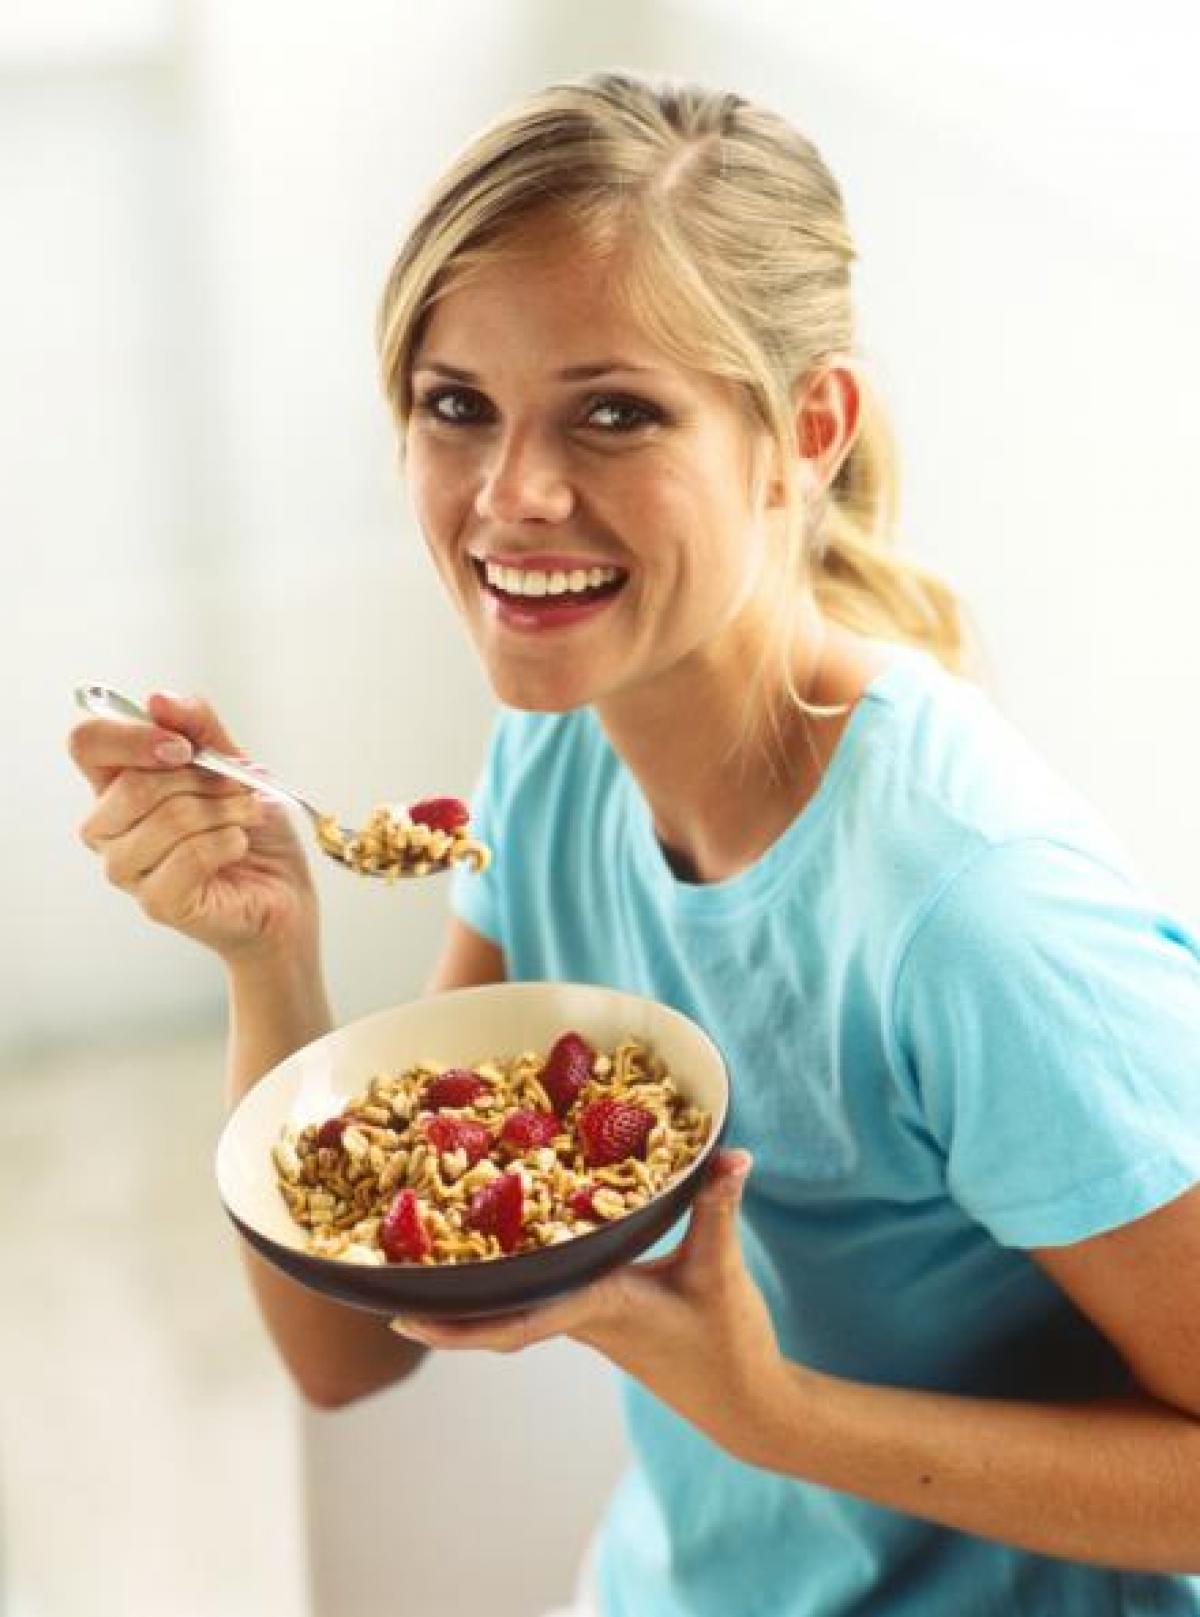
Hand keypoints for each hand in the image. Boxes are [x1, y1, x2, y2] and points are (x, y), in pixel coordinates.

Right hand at [70, 690, 317, 962]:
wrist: (284, 892)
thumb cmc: (252, 831)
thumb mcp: (234, 763)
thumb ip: (198, 727)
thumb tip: (158, 699)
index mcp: (117, 785)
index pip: (86, 744)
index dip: (132, 737)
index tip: (183, 746)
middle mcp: (110, 828)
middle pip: (131, 786)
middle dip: (202, 781)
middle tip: (239, 788)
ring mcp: (129, 869)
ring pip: (166, 819)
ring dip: (224, 811)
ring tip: (247, 817)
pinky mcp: (157, 902)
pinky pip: (190, 856)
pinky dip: (228, 842)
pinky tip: (238, 846)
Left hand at [391, 1150, 790, 1467]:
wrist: (744, 1403)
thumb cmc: (728, 1347)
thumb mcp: (721, 1269)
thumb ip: (716, 1207)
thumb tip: (733, 1151)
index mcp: (600, 1306)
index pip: (516, 1322)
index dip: (458, 1324)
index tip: (404, 1319)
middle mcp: (581, 1314)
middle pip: (496, 1315)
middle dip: (442, 1300)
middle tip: (385, 1274)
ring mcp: (587, 1317)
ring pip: (514, 1304)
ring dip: (471, 1287)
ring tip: (419, 1249)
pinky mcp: (599, 1313)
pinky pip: (540, 1294)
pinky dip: (511, 1276)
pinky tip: (494, 1245)